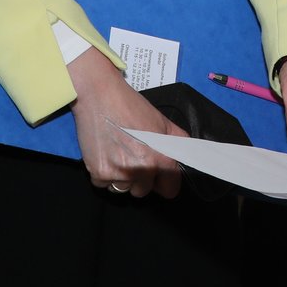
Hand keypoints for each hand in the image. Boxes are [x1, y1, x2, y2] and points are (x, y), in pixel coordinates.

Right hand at [68, 49, 184, 198]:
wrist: (100, 95)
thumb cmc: (131, 106)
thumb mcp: (162, 122)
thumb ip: (178, 143)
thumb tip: (188, 156)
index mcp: (160, 159)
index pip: (169, 191)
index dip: (164, 181)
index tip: (157, 174)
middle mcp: (140, 170)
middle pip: (143, 191)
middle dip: (140, 178)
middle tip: (132, 156)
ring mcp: (118, 173)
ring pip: (122, 189)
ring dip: (121, 177)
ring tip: (118, 154)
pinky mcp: (98, 173)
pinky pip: (103, 185)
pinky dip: (103, 174)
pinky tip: (105, 154)